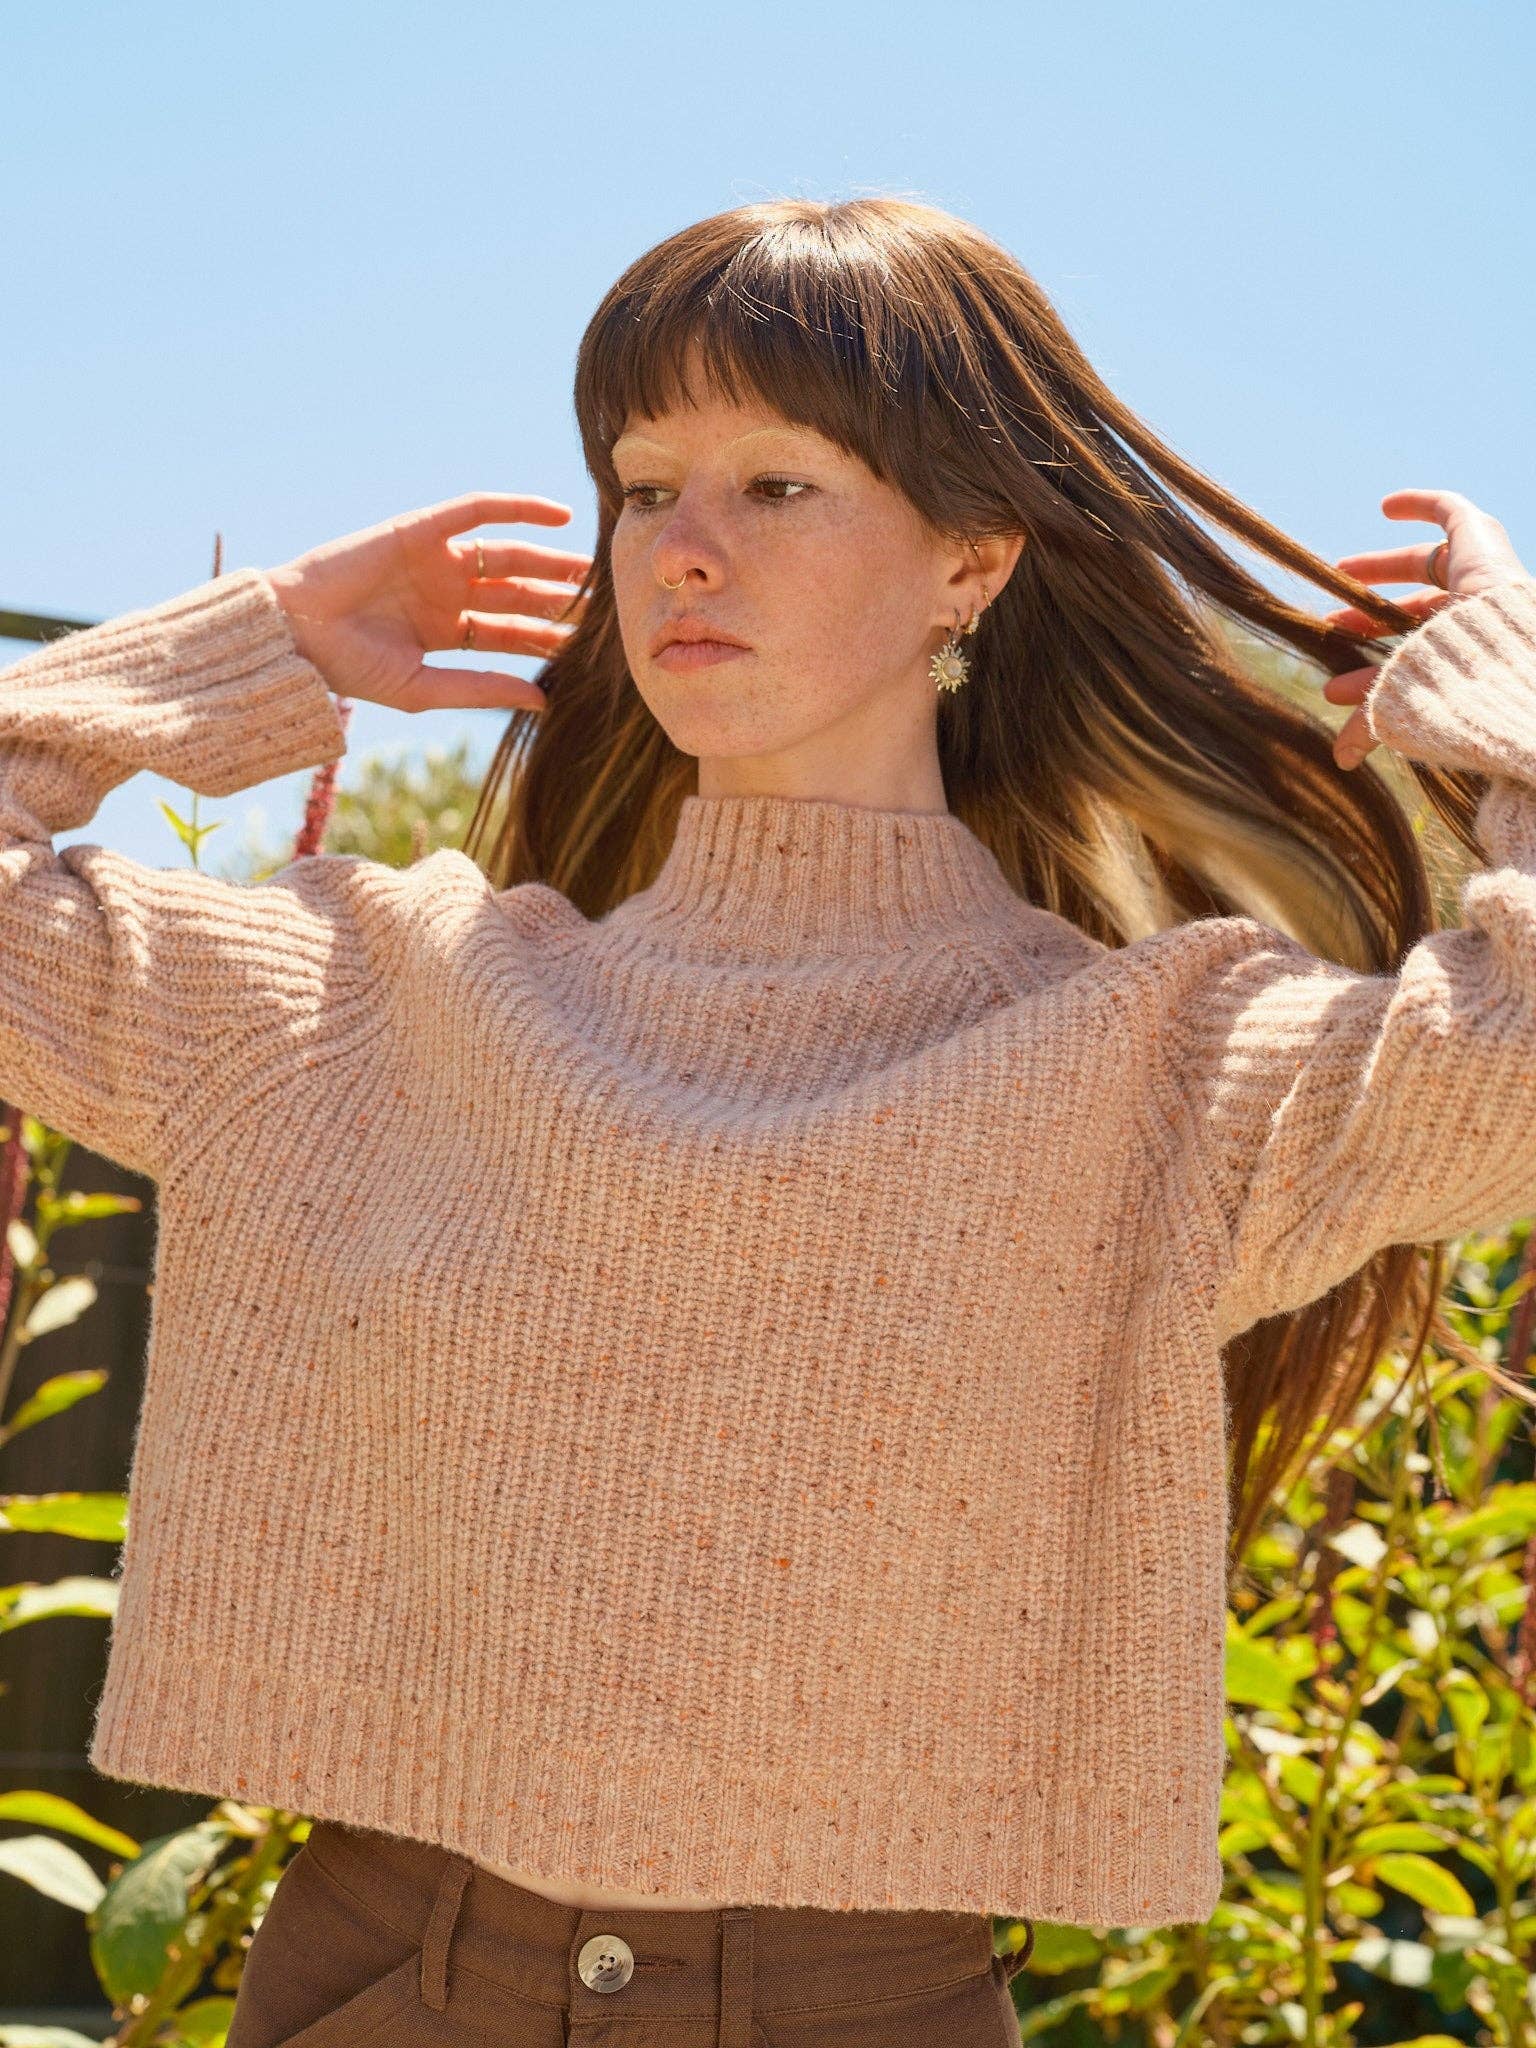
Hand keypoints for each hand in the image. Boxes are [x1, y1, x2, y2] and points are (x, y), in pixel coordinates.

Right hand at [264, 492, 592, 714]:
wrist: (296, 634)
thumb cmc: (350, 669)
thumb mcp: (425, 687)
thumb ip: (483, 689)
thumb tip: (544, 701)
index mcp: (445, 633)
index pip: (510, 633)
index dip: (549, 638)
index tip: (592, 649)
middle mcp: (446, 594)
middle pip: (517, 593)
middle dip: (560, 597)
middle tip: (607, 603)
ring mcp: (435, 560)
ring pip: (509, 555)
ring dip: (551, 558)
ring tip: (594, 563)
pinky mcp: (422, 528)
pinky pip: (479, 511)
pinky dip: (518, 508)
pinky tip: (559, 516)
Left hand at [1320, 488, 1526, 769]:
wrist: (1503, 649)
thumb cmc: (1461, 681)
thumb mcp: (1405, 701)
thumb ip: (1372, 724)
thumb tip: (1338, 764)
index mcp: (1464, 651)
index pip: (1413, 651)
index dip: (1372, 658)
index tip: (1332, 668)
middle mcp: (1477, 612)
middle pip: (1418, 607)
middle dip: (1371, 614)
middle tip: (1329, 624)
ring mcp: (1482, 572)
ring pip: (1428, 564)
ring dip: (1380, 568)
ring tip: (1338, 572)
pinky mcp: (1482, 537)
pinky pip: (1454, 510)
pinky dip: (1424, 504)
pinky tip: (1386, 506)